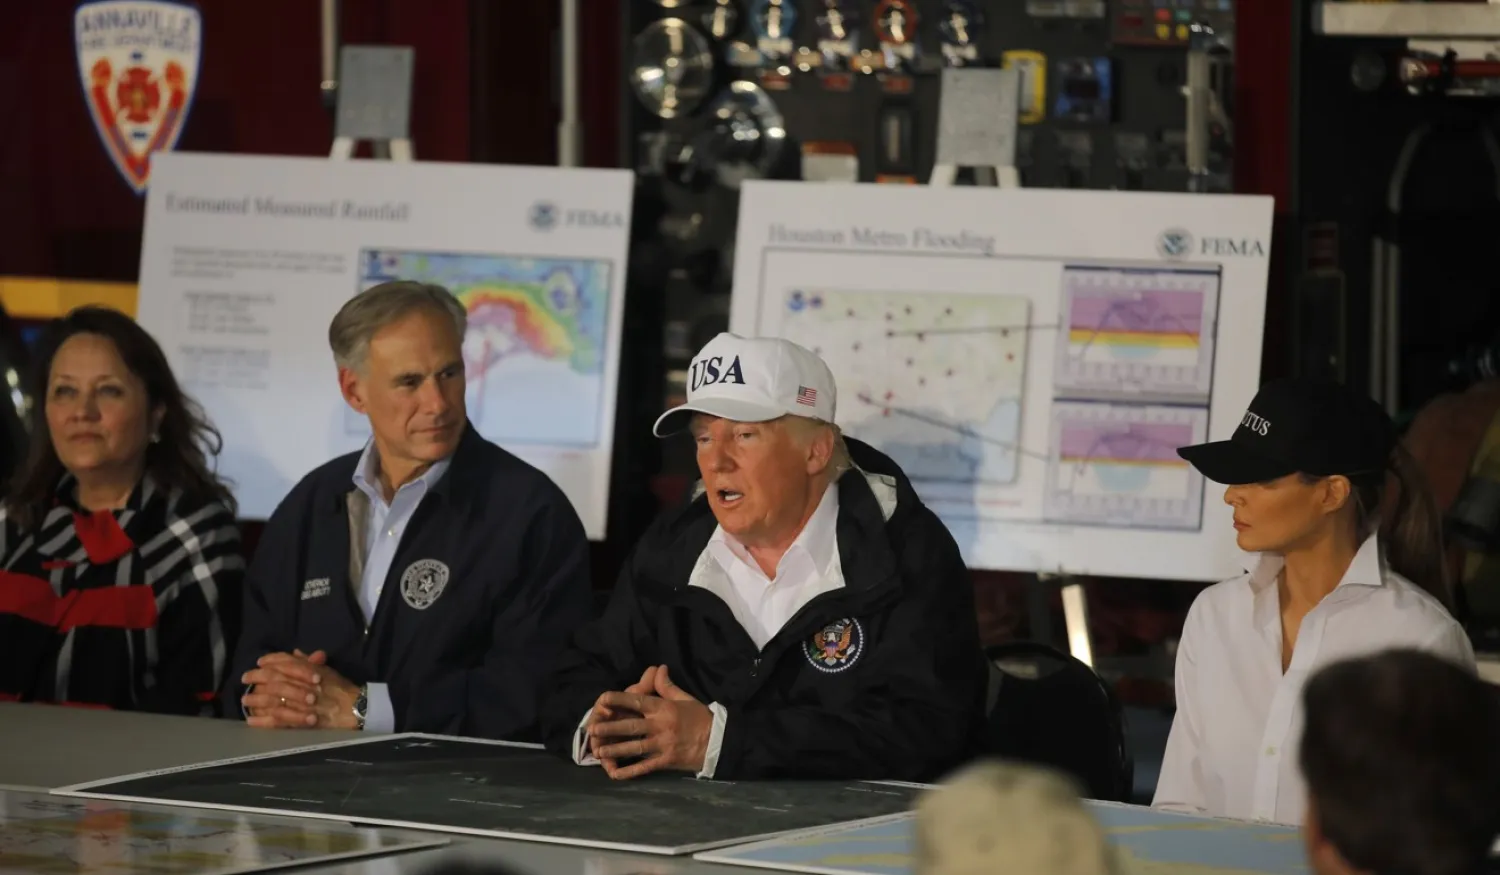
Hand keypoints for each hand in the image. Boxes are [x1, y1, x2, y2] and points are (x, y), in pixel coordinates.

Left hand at [243, 650, 360, 729]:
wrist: (353, 708)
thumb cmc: (341, 688)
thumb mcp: (327, 670)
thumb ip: (309, 662)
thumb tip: (294, 653)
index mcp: (309, 670)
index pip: (285, 662)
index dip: (270, 661)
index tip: (259, 663)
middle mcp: (301, 684)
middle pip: (273, 679)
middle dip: (256, 678)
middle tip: (244, 680)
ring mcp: (298, 703)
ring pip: (271, 700)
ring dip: (255, 700)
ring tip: (245, 702)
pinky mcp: (298, 720)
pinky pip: (276, 720)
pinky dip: (262, 721)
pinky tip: (251, 721)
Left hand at [589, 666, 712, 779]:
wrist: (718, 741)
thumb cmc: (699, 718)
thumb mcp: (685, 698)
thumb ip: (667, 686)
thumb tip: (659, 668)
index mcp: (664, 709)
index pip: (637, 702)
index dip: (619, 700)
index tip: (602, 699)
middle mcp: (660, 726)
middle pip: (631, 727)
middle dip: (610, 728)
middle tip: (592, 729)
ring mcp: (662, 745)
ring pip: (634, 748)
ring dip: (615, 750)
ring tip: (598, 751)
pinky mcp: (666, 761)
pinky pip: (645, 767)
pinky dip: (630, 771)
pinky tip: (616, 773)